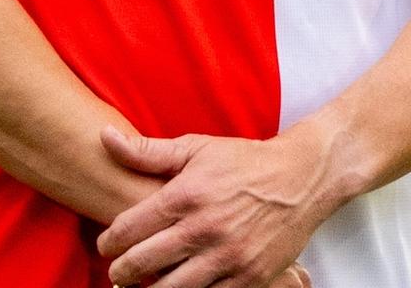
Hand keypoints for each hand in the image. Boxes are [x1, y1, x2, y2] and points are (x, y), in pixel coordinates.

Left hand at [95, 125, 354, 287]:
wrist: (306, 177)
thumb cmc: (247, 163)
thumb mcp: (198, 148)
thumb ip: (148, 151)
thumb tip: (104, 138)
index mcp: (186, 196)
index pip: (124, 231)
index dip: (107, 243)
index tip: (108, 245)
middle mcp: (205, 228)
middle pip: (139, 265)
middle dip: (120, 271)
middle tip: (121, 270)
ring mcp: (228, 256)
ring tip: (147, 282)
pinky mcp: (250, 277)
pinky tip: (185, 283)